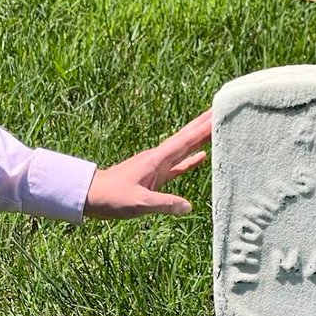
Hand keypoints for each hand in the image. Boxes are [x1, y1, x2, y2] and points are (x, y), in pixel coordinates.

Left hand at [82, 109, 211, 219]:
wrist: (92, 196)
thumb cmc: (112, 197)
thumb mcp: (139, 202)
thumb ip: (164, 204)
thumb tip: (189, 206)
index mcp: (157, 159)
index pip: (186, 139)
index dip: (204, 127)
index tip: (219, 111)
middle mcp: (159, 157)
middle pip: (187, 137)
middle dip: (204, 123)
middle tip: (223, 109)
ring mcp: (157, 166)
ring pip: (184, 148)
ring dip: (200, 137)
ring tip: (217, 127)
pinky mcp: (155, 176)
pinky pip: (179, 165)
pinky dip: (191, 160)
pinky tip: (202, 156)